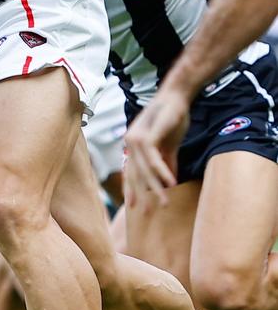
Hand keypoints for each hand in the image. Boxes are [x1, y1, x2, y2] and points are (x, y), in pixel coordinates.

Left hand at [124, 88, 189, 207]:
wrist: (177, 96)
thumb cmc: (172, 117)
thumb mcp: (169, 145)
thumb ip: (168, 162)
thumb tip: (170, 181)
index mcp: (134, 145)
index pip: (131, 171)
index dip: (132, 188)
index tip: (134, 206)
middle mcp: (131, 143)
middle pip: (135, 174)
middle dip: (141, 194)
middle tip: (147, 213)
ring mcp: (137, 139)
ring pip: (144, 170)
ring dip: (155, 188)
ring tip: (164, 203)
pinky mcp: (147, 135)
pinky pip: (154, 159)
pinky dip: (162, 172)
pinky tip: (171, 183)